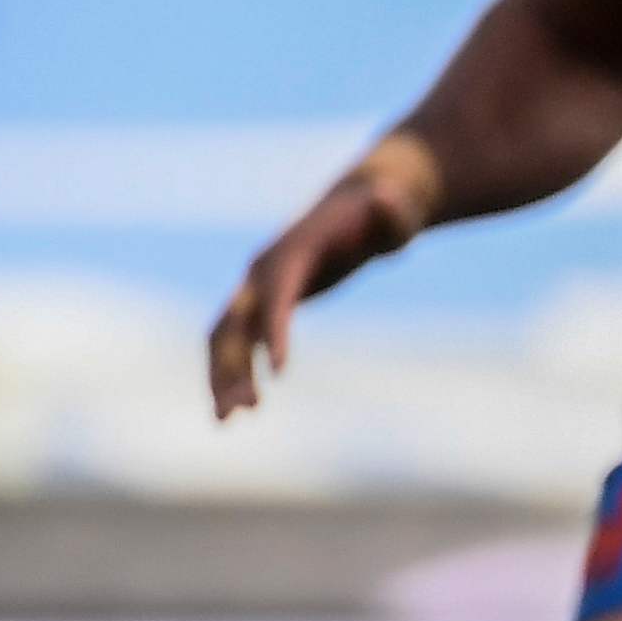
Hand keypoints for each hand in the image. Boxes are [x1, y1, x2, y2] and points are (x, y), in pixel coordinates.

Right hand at [209, 153, 429, 416]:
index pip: (278, 293)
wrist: (366, 200)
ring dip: (223, 376)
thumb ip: (395, 213)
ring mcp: (258, 284)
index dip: (275, 329)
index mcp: (293, 250)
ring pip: (226, 334)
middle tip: (245, 411)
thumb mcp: (398, 211)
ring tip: (230, 421)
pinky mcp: (263, 300)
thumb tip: (389, 200)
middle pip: (236, 319)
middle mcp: (264, 268)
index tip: (279, 372)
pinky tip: (241, 408)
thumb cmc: (387, 210)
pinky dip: (233, 370)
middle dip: (232, 363)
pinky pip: (237, 339)